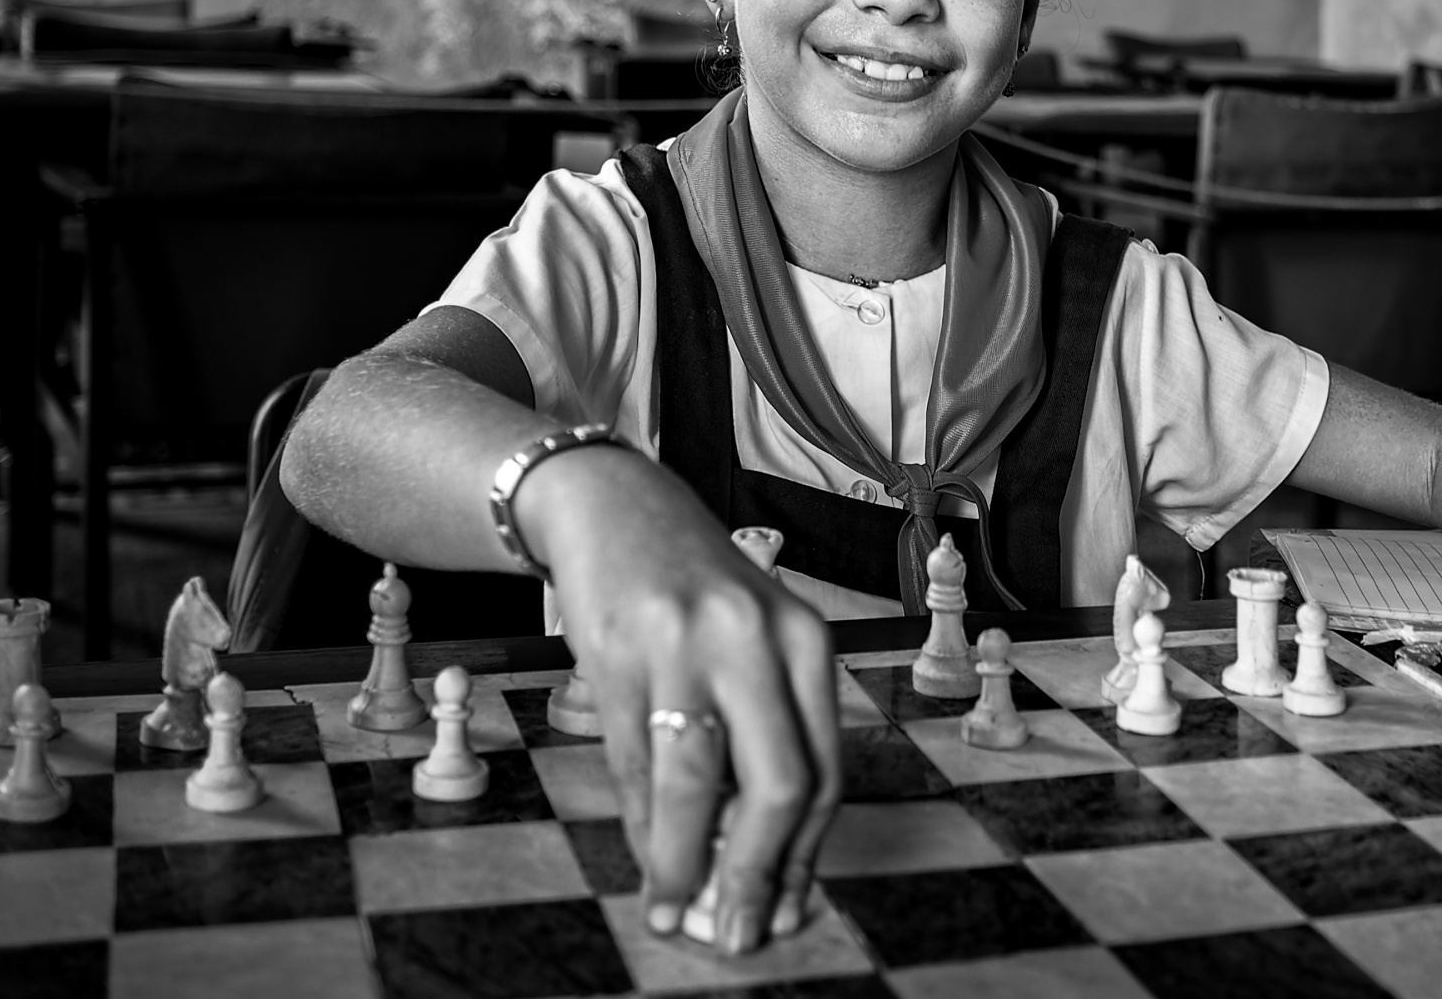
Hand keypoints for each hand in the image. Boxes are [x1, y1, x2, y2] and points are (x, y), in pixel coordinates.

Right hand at [520, 447, 839, 953]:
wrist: (616, 508)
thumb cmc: (696, 595)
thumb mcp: (753, 650)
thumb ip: (762, 743)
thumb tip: (754, 868)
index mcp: (806, 641)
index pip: (826, 771)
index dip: (805, 856)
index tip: (786, 912)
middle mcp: (756, 639)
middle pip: (781, 783)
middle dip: (759, 874)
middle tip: (739, 932)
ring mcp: (686, 644)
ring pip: (698, 784)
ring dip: (685, 863)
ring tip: (676, 911)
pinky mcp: (621, 652)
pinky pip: (635, 762)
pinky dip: (640, 823)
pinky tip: (644, 857)